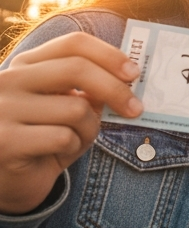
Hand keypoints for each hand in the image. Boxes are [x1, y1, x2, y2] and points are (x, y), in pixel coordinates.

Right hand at [0, 32, 141, 214]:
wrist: (6, 183)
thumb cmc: (42, 140)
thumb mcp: (66, 108)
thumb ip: (88, 90)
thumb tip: (127, 78)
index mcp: (25, 65)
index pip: (73, 44)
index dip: (109, 55)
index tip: (134, 73)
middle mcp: (8, 81)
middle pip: (78, 69)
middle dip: (115, 90)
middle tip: (135, 109)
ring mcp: (2, 109)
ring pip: (76, 108)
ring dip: (89, 129)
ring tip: (75, 140)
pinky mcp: (5, 140)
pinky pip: (64, 137)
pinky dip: (73, 148)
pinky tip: (56, 155)